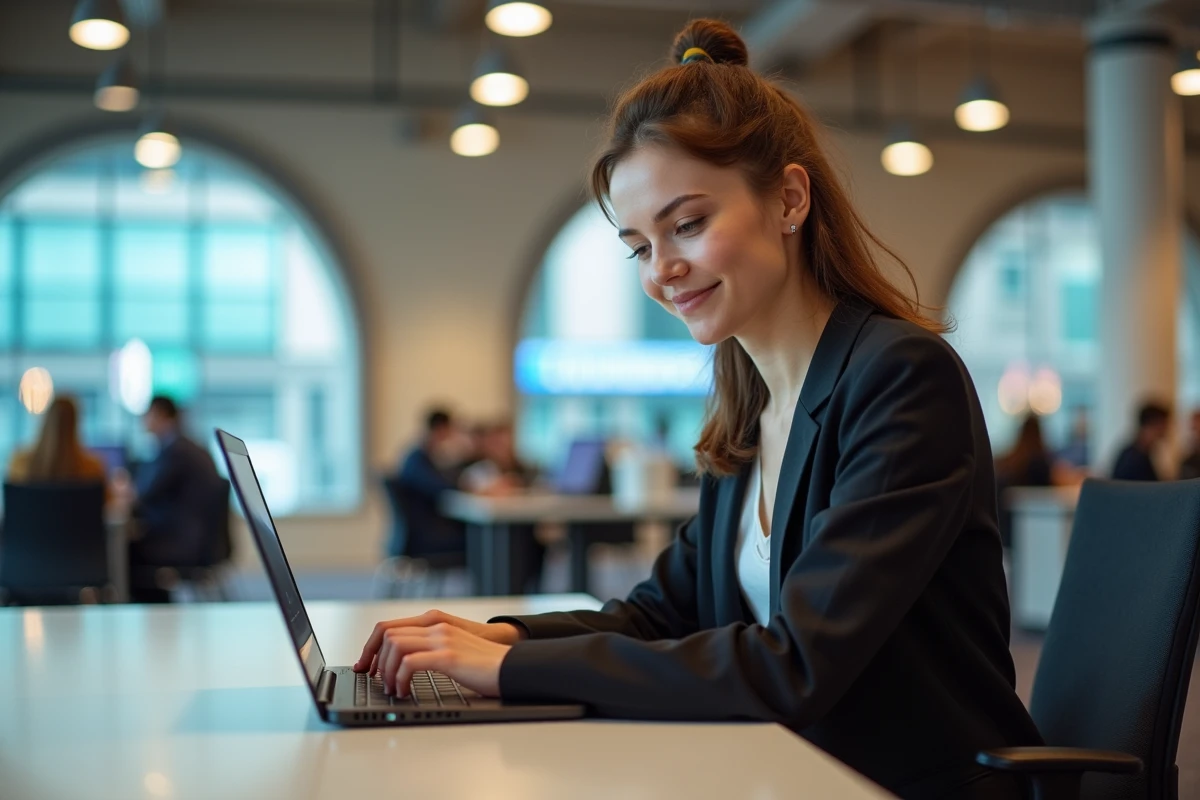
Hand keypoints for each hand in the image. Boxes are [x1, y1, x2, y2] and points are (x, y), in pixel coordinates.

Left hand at [369, 622, 511, 697]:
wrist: (512, 666)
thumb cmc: (484, 664)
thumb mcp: (452, 648)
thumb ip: (430, 647)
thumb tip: (402, 663)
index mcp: (435, 622)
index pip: (389, 626)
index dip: (371, 647)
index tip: (366, 666)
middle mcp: (436, 626)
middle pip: (386, 634)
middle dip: (373, 659)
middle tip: (376, 680)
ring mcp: (442, 638)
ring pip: (395, 646)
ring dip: (387, 670)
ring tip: (393, 687)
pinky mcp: (448, 655)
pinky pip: (410, 663)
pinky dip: (400, 678)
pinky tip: (405, 690)